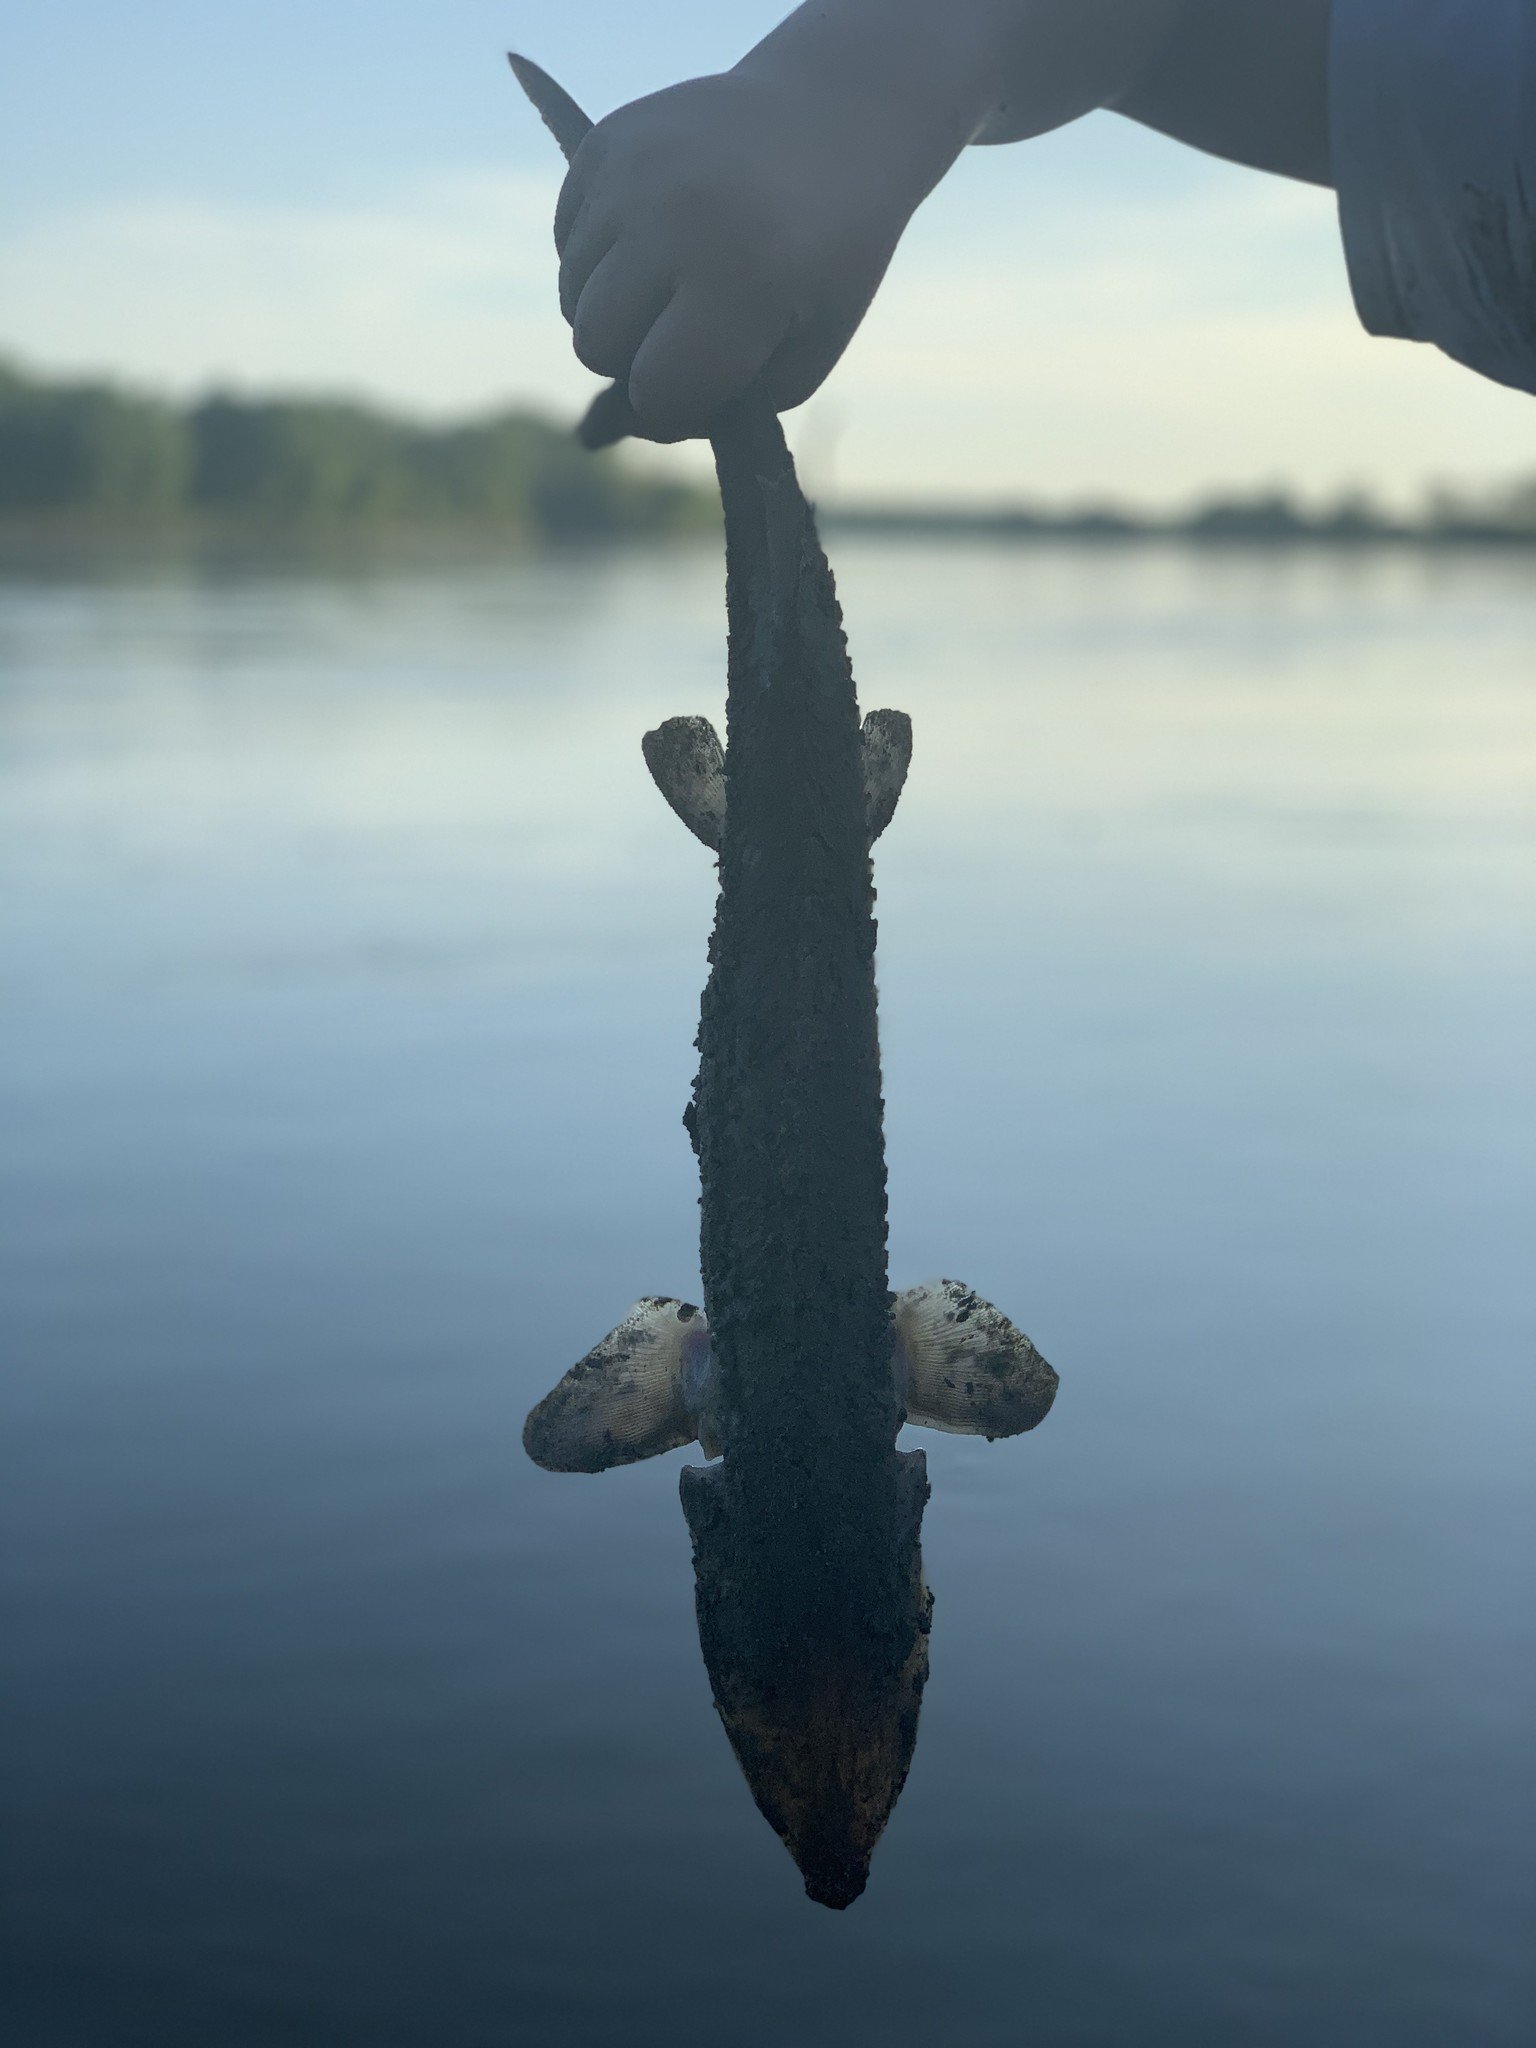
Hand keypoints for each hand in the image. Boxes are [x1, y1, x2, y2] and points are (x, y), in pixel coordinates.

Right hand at [552, 65, 956, 441]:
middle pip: (595, 345)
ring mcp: (634, 171)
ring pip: (572, 296)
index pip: (655, 390)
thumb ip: (720, 408)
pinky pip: (566, 241)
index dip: (678, 403)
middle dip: (634, 358)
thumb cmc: (826, 260)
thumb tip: (620, 424)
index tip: (710, 378)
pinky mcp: (609, 139)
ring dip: (614, 309)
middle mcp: (675, 216)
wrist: (834, 119)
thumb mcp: (804, 351)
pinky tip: (655, 236)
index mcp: (740, 278)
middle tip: (687, 329)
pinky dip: (601, 257)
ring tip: (673, 280)